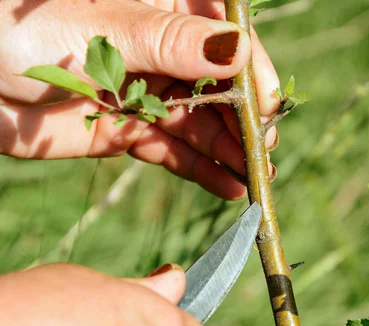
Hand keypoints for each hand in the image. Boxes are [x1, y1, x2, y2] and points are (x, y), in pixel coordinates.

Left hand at [0, 0, 279, 199]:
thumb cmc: (13, 28)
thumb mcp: (98, 28)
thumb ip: (169, 42)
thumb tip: (238, 50)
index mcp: (159, 7)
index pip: (223, 34)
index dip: (252, 69)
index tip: (267, 105)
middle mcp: (161, 48)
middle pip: (220, 84)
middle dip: (244, 119)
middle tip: (262, 153)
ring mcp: (147, 90)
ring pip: (201, 121)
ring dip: (230, 150)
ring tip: (255, 178)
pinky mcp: (130, 128)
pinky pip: (174, 150)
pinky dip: (202, 169)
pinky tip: (230, 187)